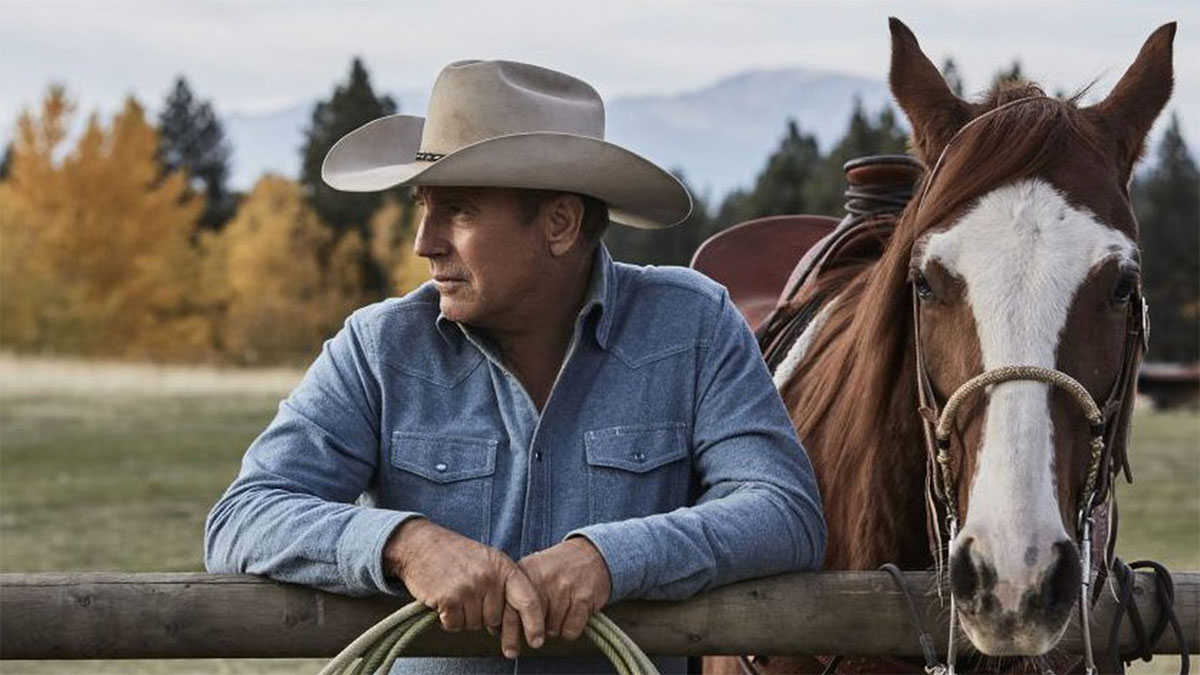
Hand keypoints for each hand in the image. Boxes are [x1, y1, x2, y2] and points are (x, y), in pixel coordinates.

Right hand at [383, 518, 543, 656]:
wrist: (420, 544)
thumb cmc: (455, 555)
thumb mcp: (488, 561)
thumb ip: (503, 586)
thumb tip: (510, 624)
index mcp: (504, 566)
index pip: (528, 600)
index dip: (534, 624)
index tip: (536, 641)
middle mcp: (490, 577)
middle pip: (496, 620)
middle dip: (483, 616)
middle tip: (468, 595)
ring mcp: (470, 588)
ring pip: (475, 625)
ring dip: (464, 617)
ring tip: (455, 593)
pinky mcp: (449, 599)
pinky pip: (455, 625)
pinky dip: (447, 619)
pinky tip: (444, 600)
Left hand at [513, 536, 611, 646]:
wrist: (590, 554)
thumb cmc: (557, 569)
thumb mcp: (532, 571)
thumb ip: (514, 595)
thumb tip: (498, 628)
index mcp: (526, 573)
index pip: (510, 610)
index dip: (510, 633)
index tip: (510, 649)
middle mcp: (543, 579)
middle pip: (532, 624)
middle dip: (536, 630)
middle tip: (541, 624)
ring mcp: (564, 588)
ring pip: (552, 629)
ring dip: (556, 626)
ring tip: (560, 609)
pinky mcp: (583, 598)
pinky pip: (570, 630)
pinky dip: (571, 628)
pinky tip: (573, 613)